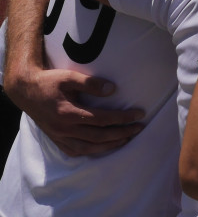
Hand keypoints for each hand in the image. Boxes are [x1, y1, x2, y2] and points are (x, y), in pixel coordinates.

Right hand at [5, 67, 143, 156]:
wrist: (26, 91)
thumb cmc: (49, 82)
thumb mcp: (69, 77)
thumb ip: (90, 83)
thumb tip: (113, 89)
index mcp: (68, 113)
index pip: (102, 119)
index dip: (123, 118)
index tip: (139, 114)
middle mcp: (64, 129)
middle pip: (99, 137)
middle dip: (122, 133)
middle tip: (140, 127)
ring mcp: (59, 137)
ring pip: (89, 148)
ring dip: (110, 145)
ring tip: (128, 139)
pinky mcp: (56, 140)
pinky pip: (76, 151)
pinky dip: (92, 152)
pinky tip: (104, 147)